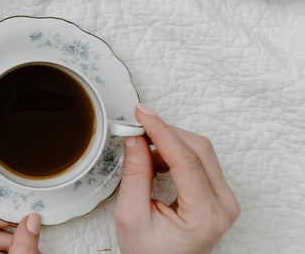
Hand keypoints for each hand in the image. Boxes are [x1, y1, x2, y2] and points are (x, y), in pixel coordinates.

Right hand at [115, 103, 240, 253]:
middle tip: (136, 127)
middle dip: (165, 133)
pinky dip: (175, 152)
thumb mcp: (131, 217)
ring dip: (169, 141)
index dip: (162, 132)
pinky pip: (201, 160)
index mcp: (205, 216)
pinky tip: (156, 158)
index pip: (187, 160)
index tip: (142, 114)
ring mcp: (225, 199)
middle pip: (199, 149)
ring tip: (142, 148)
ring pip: (201, 151)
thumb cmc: (149, 253)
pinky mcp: (218, 194)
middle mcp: (223, 206)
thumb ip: (134, 175)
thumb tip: (135, 139)